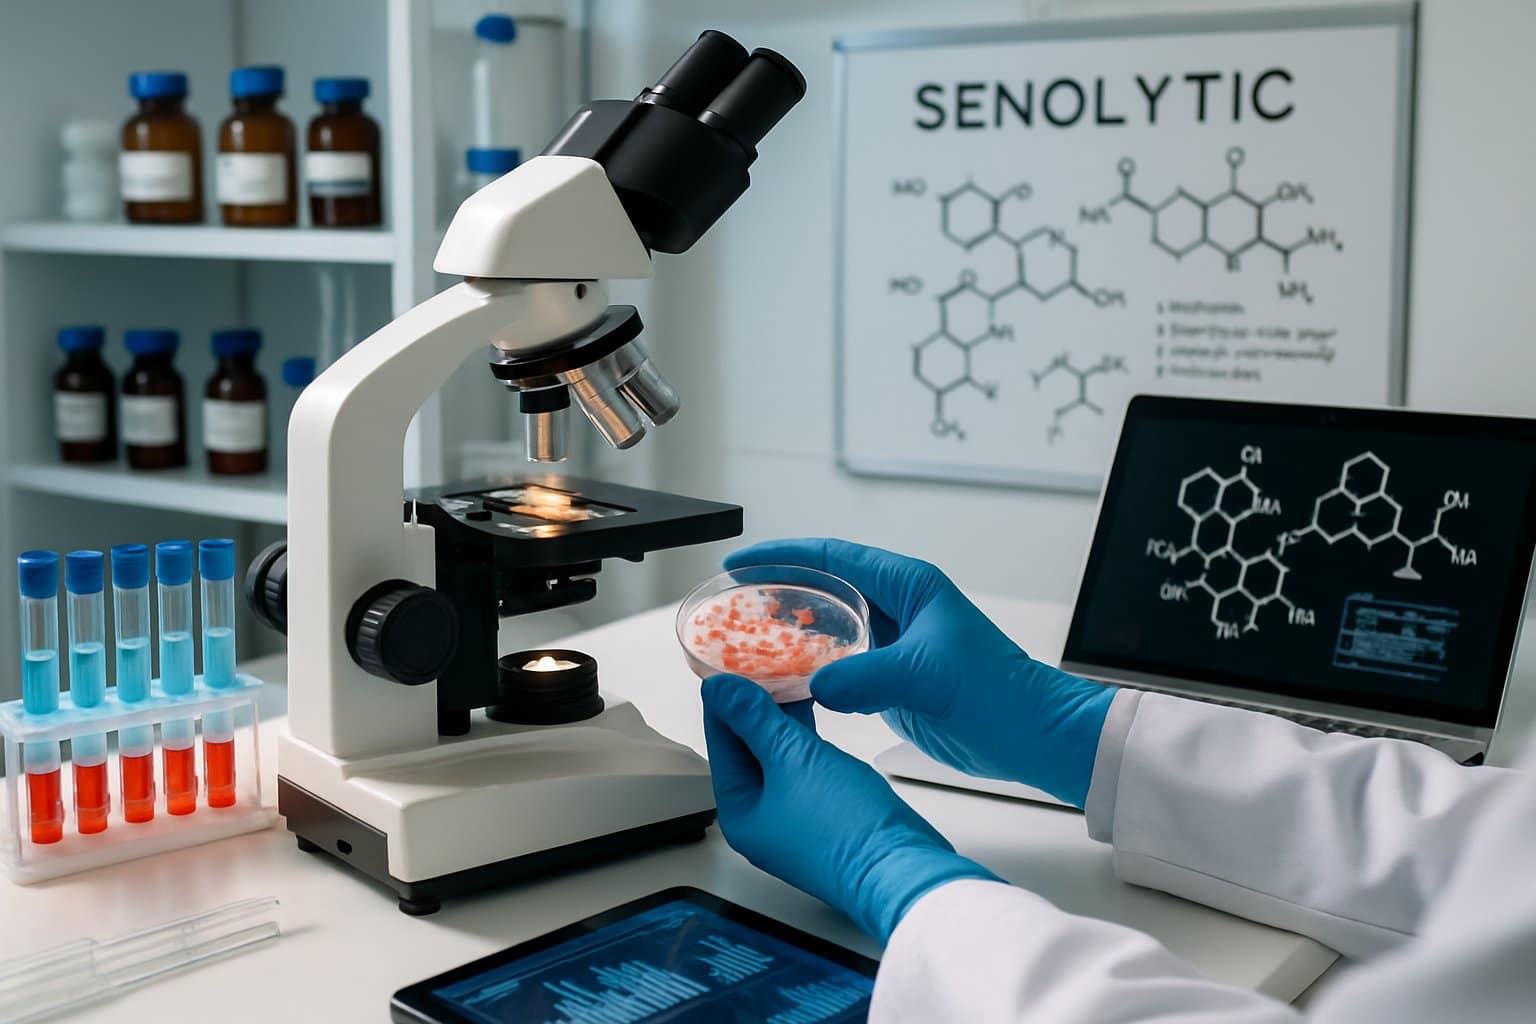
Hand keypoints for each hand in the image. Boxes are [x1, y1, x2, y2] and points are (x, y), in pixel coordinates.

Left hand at [701, 674, 993, 941]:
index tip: (730, 660)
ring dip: (782, 719)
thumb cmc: (844, 823)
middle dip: (755, 705)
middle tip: (763, 658)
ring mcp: (794, 818)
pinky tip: (813, 709)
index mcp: (739, 812)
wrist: (902, 869)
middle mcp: (761, 818)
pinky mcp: (824, 814)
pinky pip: (803, 766)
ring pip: (778, 756)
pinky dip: (804, 738)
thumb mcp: (793, 758)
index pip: (720, 742)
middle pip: (747, 750)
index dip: (726, 698)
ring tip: (789, 673)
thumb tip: (718, 689)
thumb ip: (755, 720)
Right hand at [725, 538, 1115, 807]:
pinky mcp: (892, 678)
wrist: (1030, 735)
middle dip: (779, 591)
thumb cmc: (997, 693)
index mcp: (909, 585)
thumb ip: (866, 676)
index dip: (785, 554)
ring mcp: (894, 643)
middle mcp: (899, 607)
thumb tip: (814, 685)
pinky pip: (839, 665)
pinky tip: (781, 679)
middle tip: (732, 602)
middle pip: (825, 588)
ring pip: (829, 628)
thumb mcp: (926, 676)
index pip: (833, 556)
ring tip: (745, 639)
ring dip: (790, 633)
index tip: (743, 561)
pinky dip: (808, 669)